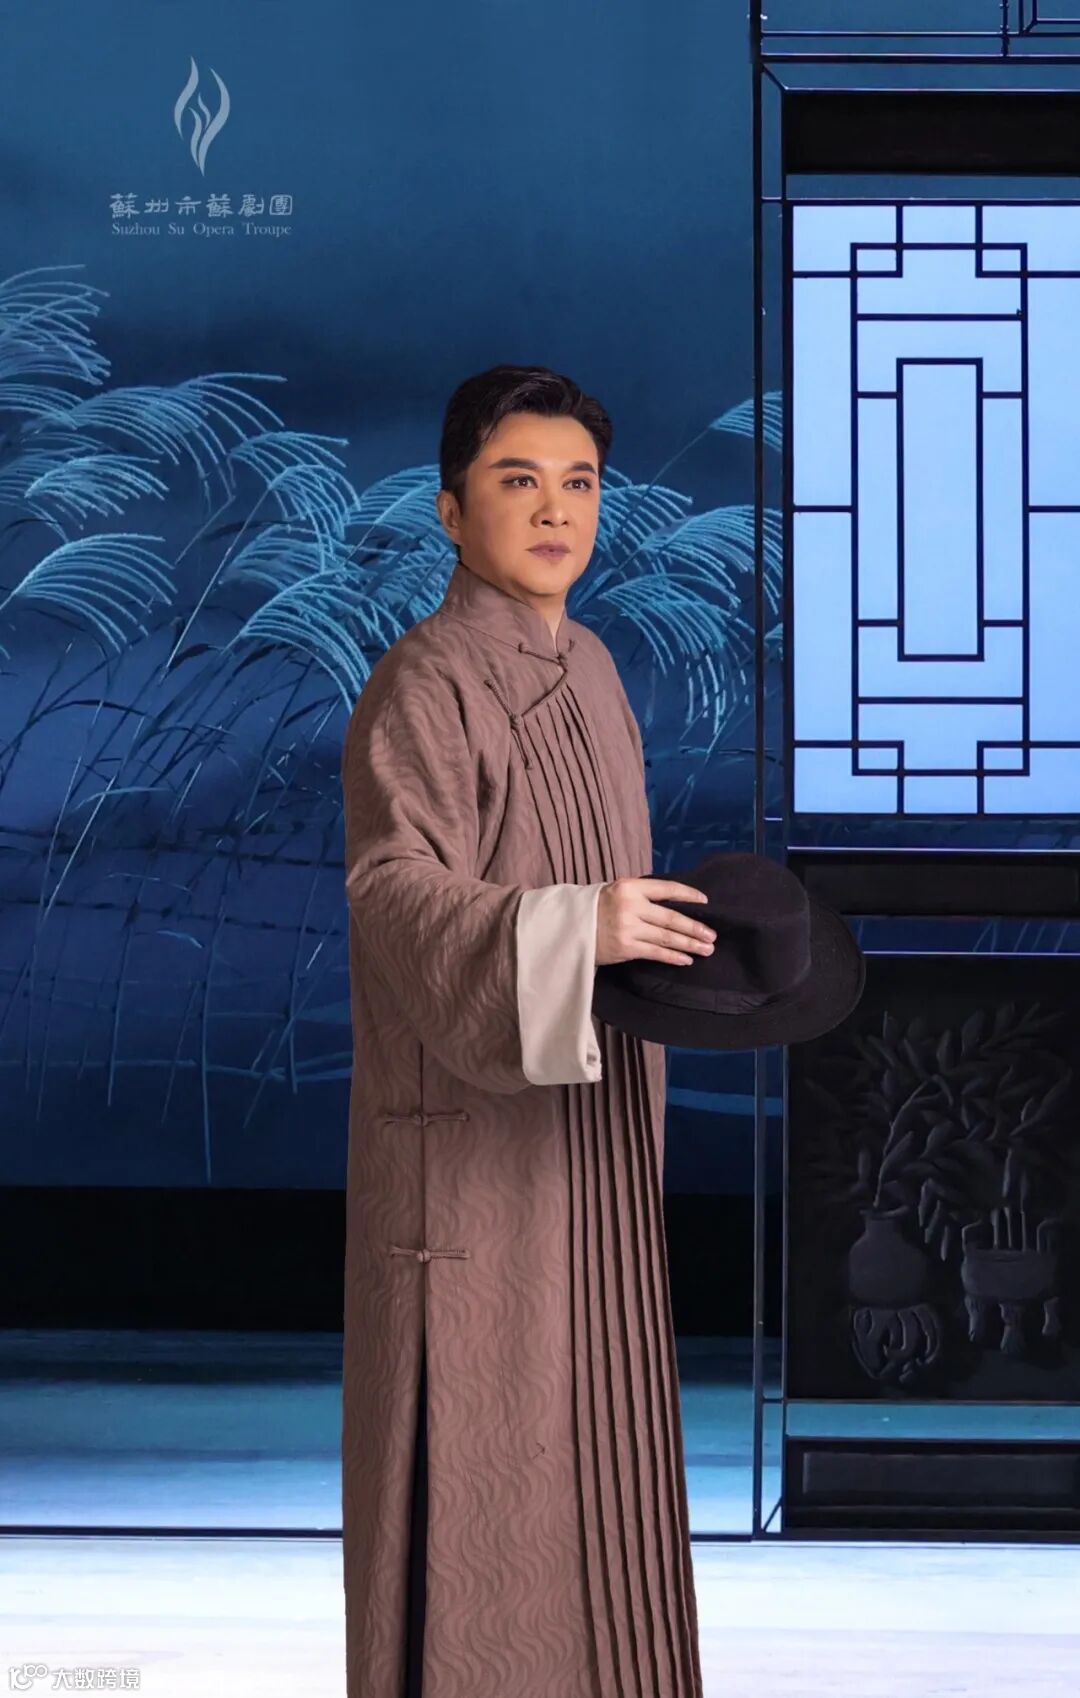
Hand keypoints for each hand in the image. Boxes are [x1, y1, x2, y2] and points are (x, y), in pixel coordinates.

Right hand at [595, 877, 715, 967]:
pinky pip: (655, 953)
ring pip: (667, 937)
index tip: (705, 901)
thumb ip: (643, 894)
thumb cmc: (598, 907)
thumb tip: (677, 902)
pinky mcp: (625, 948)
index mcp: (630, 887)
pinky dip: (673, 957)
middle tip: (712, 936)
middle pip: (671, 918)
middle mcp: (631, 906)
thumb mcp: (618, 891)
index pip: (667, 889)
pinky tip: (686, 960)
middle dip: (695, 928)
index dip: (688, 894)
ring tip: (706, 949)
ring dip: (689, 945)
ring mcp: (628, 928)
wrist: (570, 927)